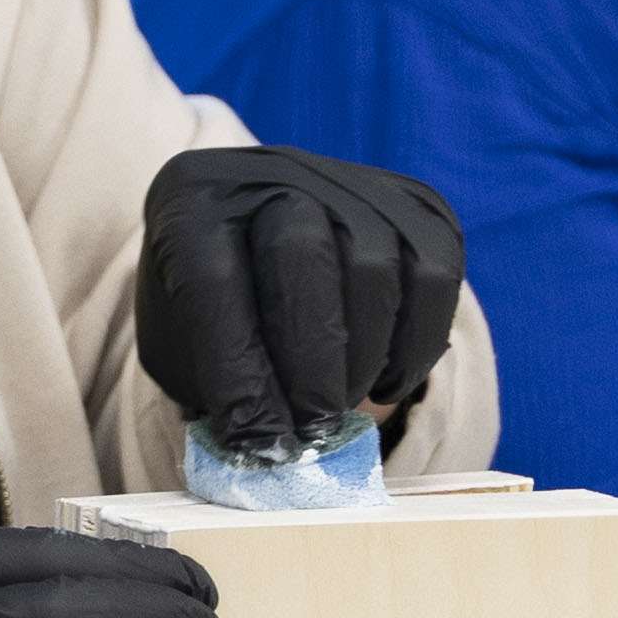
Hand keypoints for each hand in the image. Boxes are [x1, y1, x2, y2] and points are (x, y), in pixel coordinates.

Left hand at [141, 146, 465, 457]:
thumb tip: (267, 448)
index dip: (236, 369)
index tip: (255, 441)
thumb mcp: (183, 347)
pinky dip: (417, 344)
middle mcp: (269, 170)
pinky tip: (385, 383)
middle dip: (310, 362)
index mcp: (190, 198)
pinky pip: (435, 274)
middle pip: (301, 253)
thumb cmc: (213, 312)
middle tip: (311, 433)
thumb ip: (213, 388)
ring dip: (362, 359)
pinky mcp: (414, 203)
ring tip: (337, 411)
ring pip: (375, 266)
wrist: (260, 245)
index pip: (212, 277)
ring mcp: (349, 178)